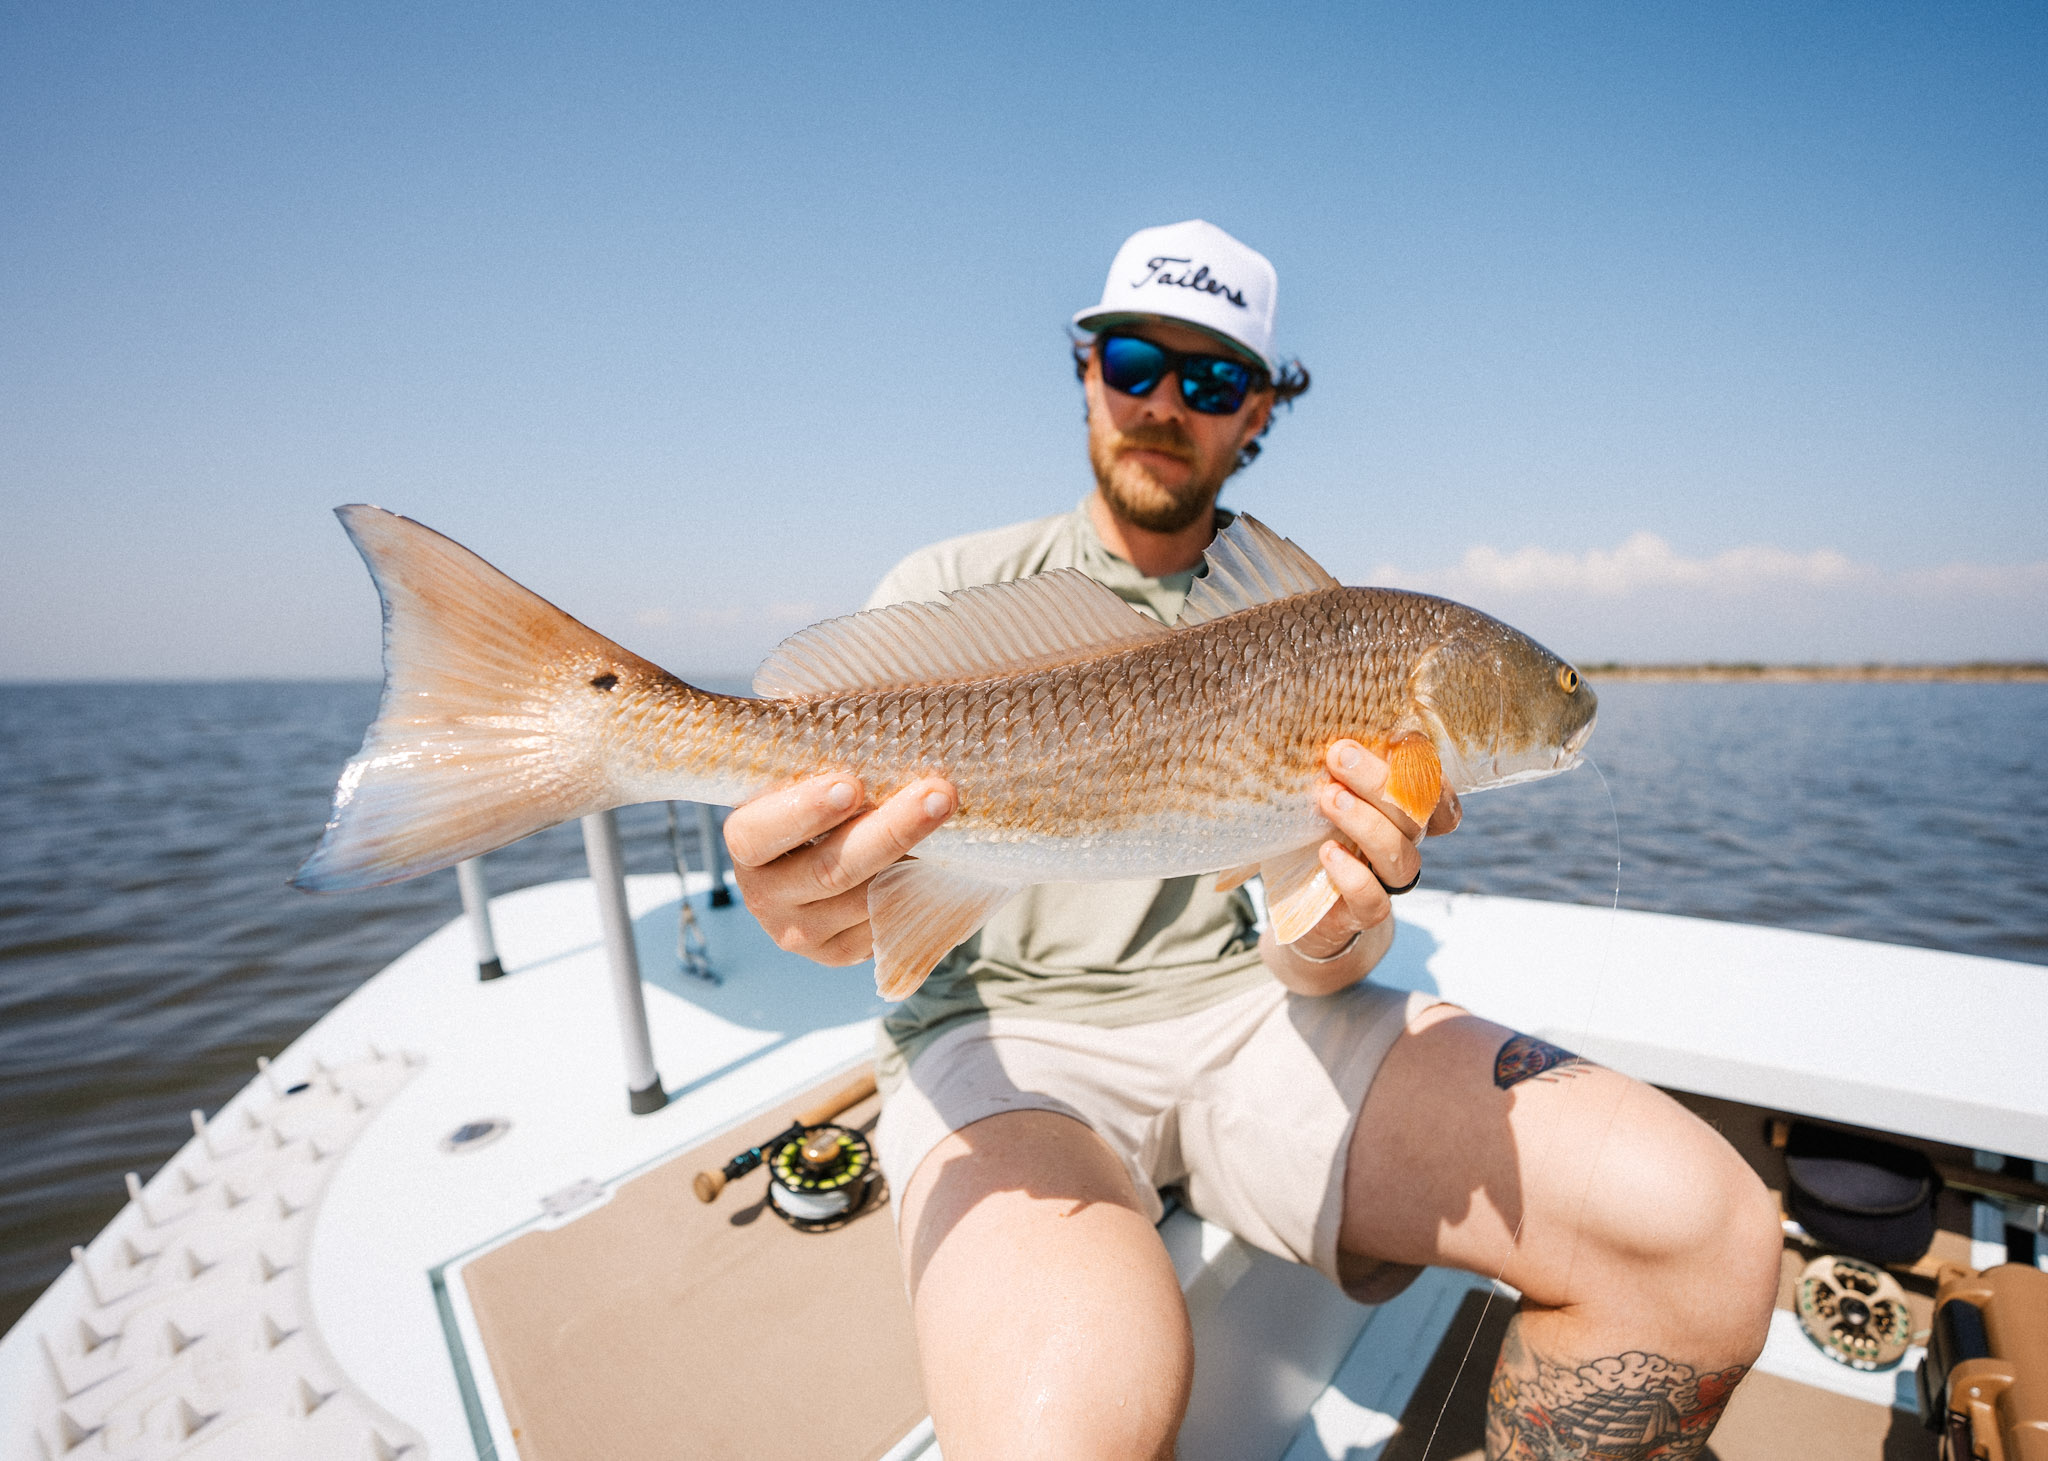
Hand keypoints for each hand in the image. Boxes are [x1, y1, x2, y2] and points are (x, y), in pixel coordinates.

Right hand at [724, 772, 956, 965]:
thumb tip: (879, 710)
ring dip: (919, 861)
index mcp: (746, 845)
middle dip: (891, 831)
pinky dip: (921, 890)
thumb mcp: (803, 779)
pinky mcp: (840, 953)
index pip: (759, 833)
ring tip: (956, 821)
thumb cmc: (817, 801)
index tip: (853, 785)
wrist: (820, 860)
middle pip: (830, 871)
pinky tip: (951, 860)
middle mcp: (765, 897)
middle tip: (939, 794)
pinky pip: (887, 925)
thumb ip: (821, 759)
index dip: (804, 811)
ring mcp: (803, 933)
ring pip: (867, 900)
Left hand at [1272, 742, 1460, 988]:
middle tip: (1339, 754)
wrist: (1296, 903)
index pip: (1437, 789)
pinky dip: (1353, 875)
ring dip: (1366, 821)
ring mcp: (1388, 879)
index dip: (1425, 767)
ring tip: (1328, 798)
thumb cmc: (1306, 832)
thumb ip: (1324, 765)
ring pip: (1400, 853)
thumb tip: (1300, 716)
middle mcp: (1404, 842)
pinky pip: (1374, 899)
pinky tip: (1327, 852)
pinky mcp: (1365, 912)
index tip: (1396, 738)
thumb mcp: (1313, 791)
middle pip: (1416, 811)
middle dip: (1379, 779)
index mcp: (1400, 809)